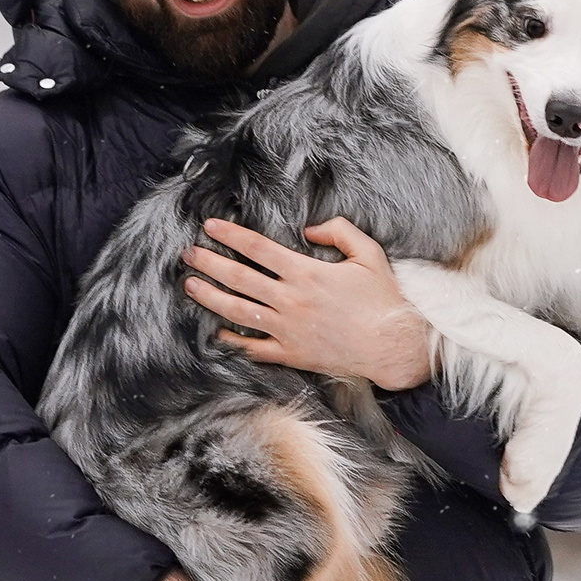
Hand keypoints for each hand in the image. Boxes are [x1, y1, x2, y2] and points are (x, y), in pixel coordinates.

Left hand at [181, 217, 434, 390]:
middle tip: (188, 254)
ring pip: (238, 311)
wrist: (392, 346)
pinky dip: (233, 341)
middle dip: (209, 263)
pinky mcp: (291, 354)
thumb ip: (339, 231)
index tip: (209, 226)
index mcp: (307, 272)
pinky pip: (253, 347)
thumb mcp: (368, 253)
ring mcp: (288, 329)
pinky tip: (217, 332)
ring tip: (190, 286)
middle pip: (239, 278)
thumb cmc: (383, 299)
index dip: (230, 235)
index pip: (258, 248)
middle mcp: (291, 300)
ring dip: (210, 297)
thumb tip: (309, 228)